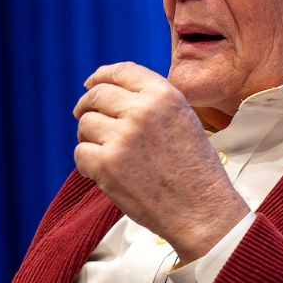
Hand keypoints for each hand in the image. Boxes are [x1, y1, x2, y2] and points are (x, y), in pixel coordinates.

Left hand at [72, 63, 249, 261]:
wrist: (202, 211)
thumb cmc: (195, 171)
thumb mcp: (185, 120)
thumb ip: (153, 103)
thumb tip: (113, 94)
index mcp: (164, 95)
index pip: (122, 71)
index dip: (101, 76)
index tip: (91, 83)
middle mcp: (142, 110)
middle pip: (97, 95)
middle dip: (87, 106)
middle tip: (85, 118)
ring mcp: (123, 137)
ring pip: (86, 124)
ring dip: (89, 138)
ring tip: (105, 154)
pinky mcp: (107, 164)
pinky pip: (80, 152)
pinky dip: (87, 164)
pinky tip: (103, 173)